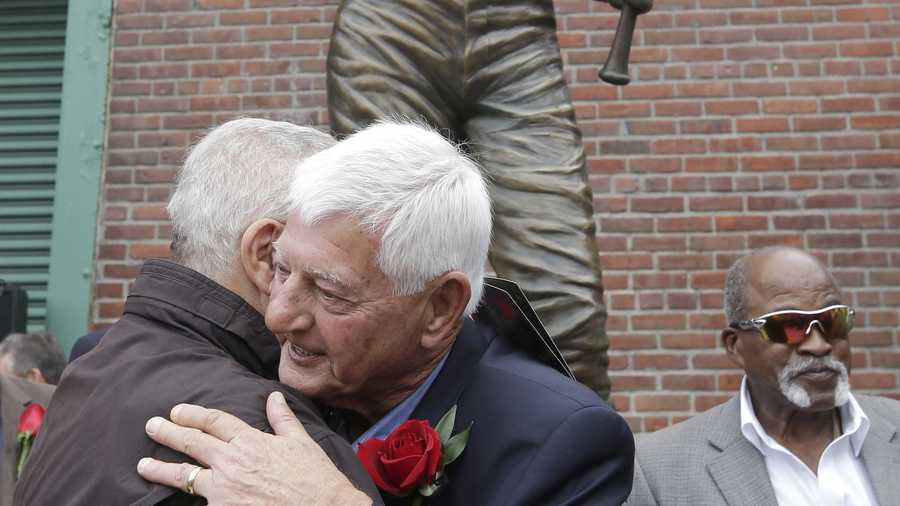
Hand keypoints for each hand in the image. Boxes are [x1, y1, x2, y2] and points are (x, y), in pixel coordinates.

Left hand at [137, 392, 371, 505]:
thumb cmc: (314, 478)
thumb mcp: (301, 442)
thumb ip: (282, 419)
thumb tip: (273, 397)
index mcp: (250, 441)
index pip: (214, 421)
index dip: (192, 414)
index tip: (176, 411)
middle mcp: (232, 462)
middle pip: (191, 443)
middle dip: (168, 433)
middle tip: (151, 426)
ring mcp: (224, 489)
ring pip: (184, 476)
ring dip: (160, 469)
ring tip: (143, 465)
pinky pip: (200, 501)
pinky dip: (188, 498)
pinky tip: (172, 497)